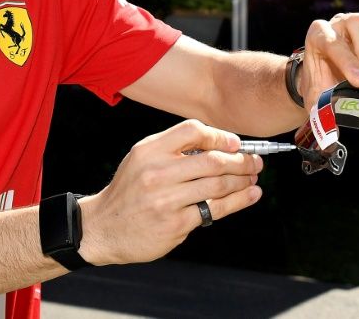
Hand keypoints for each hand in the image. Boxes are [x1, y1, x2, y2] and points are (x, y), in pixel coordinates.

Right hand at [78, 119, 262, 264]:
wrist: (103, 227)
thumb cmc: (129, 191)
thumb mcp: (141, 159)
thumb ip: (172, 149)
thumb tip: (219, 145)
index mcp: (149, 150)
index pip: (192, 131)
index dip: (219, 136)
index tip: (235, 143)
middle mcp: (156, 173)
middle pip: (212, 160)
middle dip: (241, 161)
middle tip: (255, 162)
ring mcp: (166, 200)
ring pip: (218, 186)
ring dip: (243, 181)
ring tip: (253, 178)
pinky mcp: (175, 224)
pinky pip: (214, 210)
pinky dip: (238, 201)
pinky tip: (249, 196)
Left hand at [299, 1, 358, 106]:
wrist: (329, 82)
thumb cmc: (323, 90)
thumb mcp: (318, 100)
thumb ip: (323, 108)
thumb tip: (331, 126)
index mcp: (317, 37)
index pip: (332, 41)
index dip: (348, 61)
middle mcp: (336, 24)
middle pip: (357, 21)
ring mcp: (356, 21)